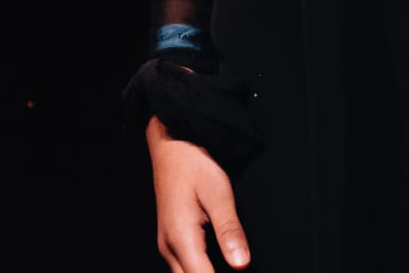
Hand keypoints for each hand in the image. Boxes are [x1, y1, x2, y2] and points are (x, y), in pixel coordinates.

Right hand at [148, 115, 250, 271]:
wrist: (170, 146)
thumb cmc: (193, 164)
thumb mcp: (218, 193)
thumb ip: (229, 231)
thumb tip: (241, 265)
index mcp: (181, 238)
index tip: (239, 270)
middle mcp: (169, 247)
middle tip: (237, 265)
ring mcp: (167, 245)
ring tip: (229, 262)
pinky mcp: (170, 240)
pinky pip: (183, 267)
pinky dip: (198, 270)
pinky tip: (215, 263)